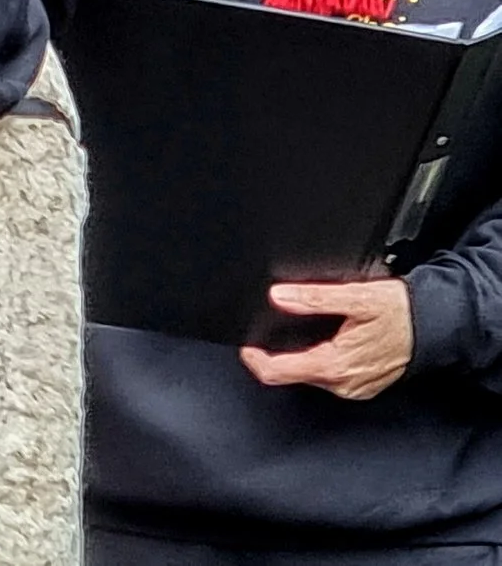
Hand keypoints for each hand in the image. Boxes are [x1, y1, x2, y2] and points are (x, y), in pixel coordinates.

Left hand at [241, 280, 413, 399]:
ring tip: (293, 335)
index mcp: (335, 364)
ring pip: (312, 376)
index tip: (245, 346)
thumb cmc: (403, 313)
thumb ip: (315, 298)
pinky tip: (323, 343)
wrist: (437, 328)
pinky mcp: (364, 385)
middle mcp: (343, 383)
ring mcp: (355, 387)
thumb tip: (279, 296)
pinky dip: (320, 361)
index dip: (256, 360)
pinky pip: (331, 376)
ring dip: (299, 358)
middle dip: (277, 356)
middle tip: (267, 334)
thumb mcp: (357, 297)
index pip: (280, 372)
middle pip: (293, 374)